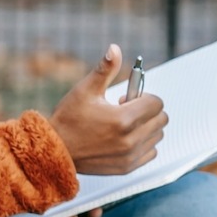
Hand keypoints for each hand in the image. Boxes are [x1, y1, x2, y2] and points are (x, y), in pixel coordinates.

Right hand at [49, 44, 166, 174]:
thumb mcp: (85, 90)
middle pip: (161, 119)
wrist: (55, 151)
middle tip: (125, 110)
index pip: (156, 103)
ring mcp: (130, 156)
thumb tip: (115, 49)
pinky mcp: (128, 167)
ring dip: (147, 126)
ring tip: (123, 125)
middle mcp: (130, 140)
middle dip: (148, 110)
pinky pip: (152, 152)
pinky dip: (144, 143)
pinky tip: (125, 138)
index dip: (144, 95)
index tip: (126, 98)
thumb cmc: (68, 119)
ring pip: (158, 135)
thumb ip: (105, 69)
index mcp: (123, 119)